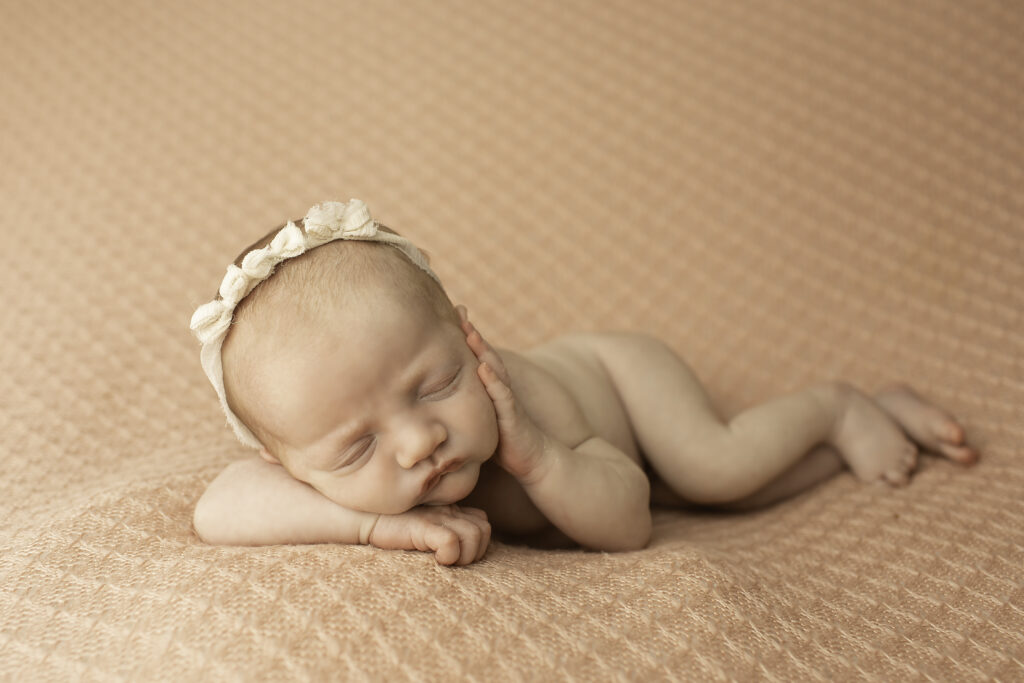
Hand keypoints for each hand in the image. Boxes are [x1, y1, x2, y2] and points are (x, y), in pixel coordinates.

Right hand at [367, 504, 489, 565]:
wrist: (359, 516)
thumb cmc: (388, 528)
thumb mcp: (419, 530)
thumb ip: (438, 533)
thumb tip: (452, 553)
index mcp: (449, 511)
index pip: (482, 523)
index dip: (477, 544)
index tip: (457, 558)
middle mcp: (447, 512)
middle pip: (484, 529)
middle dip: (475, 552)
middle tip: (453, 563)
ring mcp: (436, 517)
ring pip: (475, 535)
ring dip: (465, 556)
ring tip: (445, 562)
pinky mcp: (422, 526)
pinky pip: (450, 541)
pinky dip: (449, 555)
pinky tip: (435, 560)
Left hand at [456, 305, 547, 480]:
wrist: (535, 460)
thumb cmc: (505, 443)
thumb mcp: (478, 422)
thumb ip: (463, 409)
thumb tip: (430, 404)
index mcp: (489, 390)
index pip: (475, 357)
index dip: (465, 337)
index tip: (451, 314)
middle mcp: (499, 389)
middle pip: (485, 355)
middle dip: (472, 333)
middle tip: (459, 310)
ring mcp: (506, 401)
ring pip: (494, 370)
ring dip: (483, 350)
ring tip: (470, 332)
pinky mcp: (512, 417)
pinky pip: (503, 396)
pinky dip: (494, 381)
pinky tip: (483, 368)